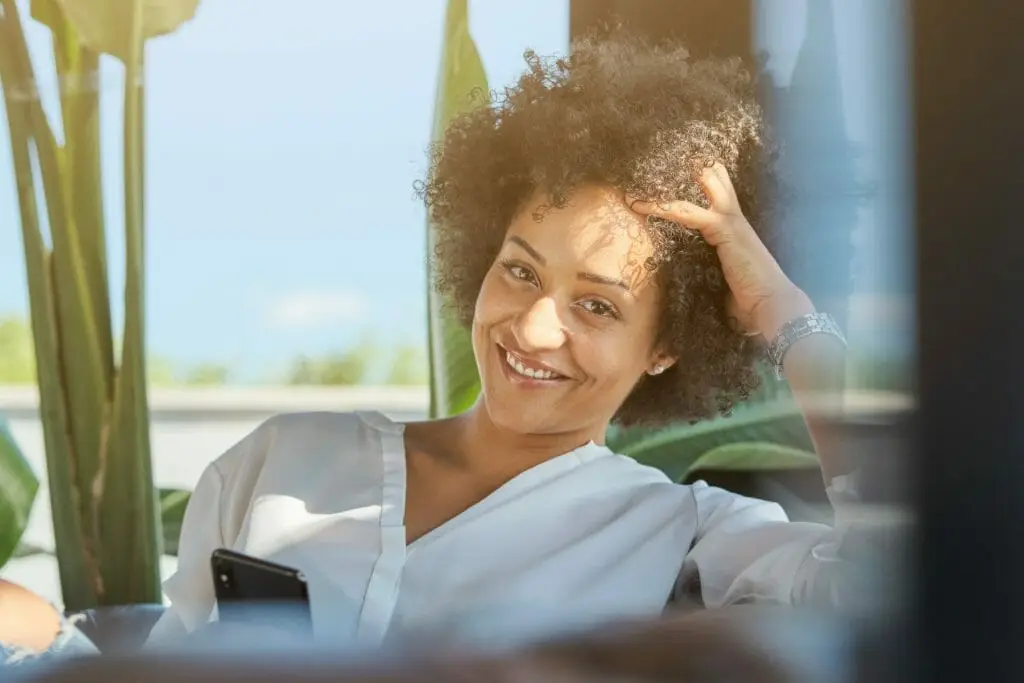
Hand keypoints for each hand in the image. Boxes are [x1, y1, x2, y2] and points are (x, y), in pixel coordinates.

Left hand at [627, 162, 813, 338]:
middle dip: (690, 166)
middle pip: (714, 178)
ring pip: (700, 186)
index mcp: (734, 228)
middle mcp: (734, 218)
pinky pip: (687, 212)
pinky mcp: (724, 228)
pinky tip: (641, 205)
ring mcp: (731, 220)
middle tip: (660, 159)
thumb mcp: (724, 278)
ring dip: (668, 184)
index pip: (719, 191)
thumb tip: (690, 281)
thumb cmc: (750, 297)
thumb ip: (709, 270)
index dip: (700, 179)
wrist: (771, 305)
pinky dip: (663, 207)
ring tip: (638, 182)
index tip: (674, 176)